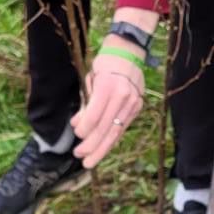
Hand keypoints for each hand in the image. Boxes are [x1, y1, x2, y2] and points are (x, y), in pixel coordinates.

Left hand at [71, 48, 144, 168]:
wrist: (129, 52)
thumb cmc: (104, 64)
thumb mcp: (90, 79)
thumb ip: (85, 103)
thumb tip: (76, 125)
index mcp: (108, 87)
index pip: (95, 116)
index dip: (85, 129)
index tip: (76, 135)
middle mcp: (122, 97)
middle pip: (106, 128)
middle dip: (92, 146)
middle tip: (80, 156)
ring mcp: (132, 103)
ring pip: (116, 132)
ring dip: (102, 148)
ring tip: (90, 161)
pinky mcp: (137, 107)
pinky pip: (122, 127)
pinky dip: (111, 139)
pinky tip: (103, 148)